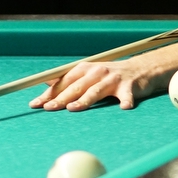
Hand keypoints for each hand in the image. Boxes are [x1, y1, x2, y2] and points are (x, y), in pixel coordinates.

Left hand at [29, 57, 157, 110]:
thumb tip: (46, 82)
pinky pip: (127, 96)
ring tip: (73, 108)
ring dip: (84, 100)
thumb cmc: (111, 76)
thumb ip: (70, 79)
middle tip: (48, 108)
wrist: (141, 69)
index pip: (64, 81)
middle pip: (76, 87)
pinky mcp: (130, 87)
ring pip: (96, 91)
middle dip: (61, 98)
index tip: (36, 103)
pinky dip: (126, 101)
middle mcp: (97, 72)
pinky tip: (124, 107)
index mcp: (85, 69)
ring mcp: (113, 79)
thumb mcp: (89, 74)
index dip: (50, 93)